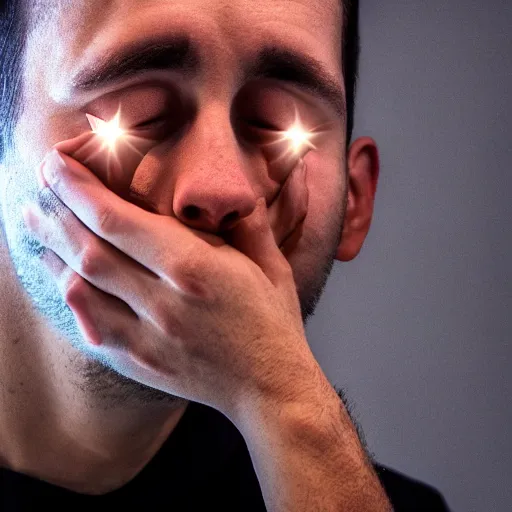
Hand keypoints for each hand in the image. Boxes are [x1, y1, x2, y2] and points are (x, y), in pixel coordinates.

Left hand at [23, 131, 313, 420]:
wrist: (268, 386)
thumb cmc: (272, 321)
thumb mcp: (271, 265)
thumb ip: (248, 222)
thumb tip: (235, 189)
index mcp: (195, 270)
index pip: (118, 221)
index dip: (80, 190)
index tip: (58, 165)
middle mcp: (162, 303)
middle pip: (89, 249)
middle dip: (56, 211)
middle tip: (38, 186)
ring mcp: (144, 337)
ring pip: (78, 287)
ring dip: (51, 250)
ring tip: (35, 221)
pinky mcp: (136, 361)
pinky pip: (87, 323)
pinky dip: (68, 293)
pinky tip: (60, 273)